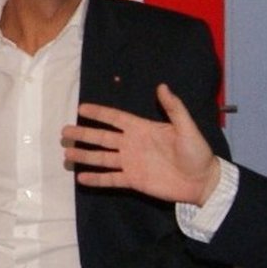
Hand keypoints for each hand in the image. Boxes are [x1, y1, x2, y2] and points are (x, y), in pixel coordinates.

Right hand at [61, 84, 219, 204]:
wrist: (202, 181)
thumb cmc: (196, 152)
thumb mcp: (186, 127)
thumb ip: (173, 108)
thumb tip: (162, 86)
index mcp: (143, 129)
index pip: (116, 118)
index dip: (99, 113)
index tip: (81, 108)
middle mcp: (133, 144)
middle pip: (103, 138)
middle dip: (84, 134)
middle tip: (64, 131)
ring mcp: (131, 163)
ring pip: (102, 158)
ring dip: (85, 156)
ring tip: (66, 153)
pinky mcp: (133, 180)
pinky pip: (111, 179)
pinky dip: (96, 179)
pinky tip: (81, 178)